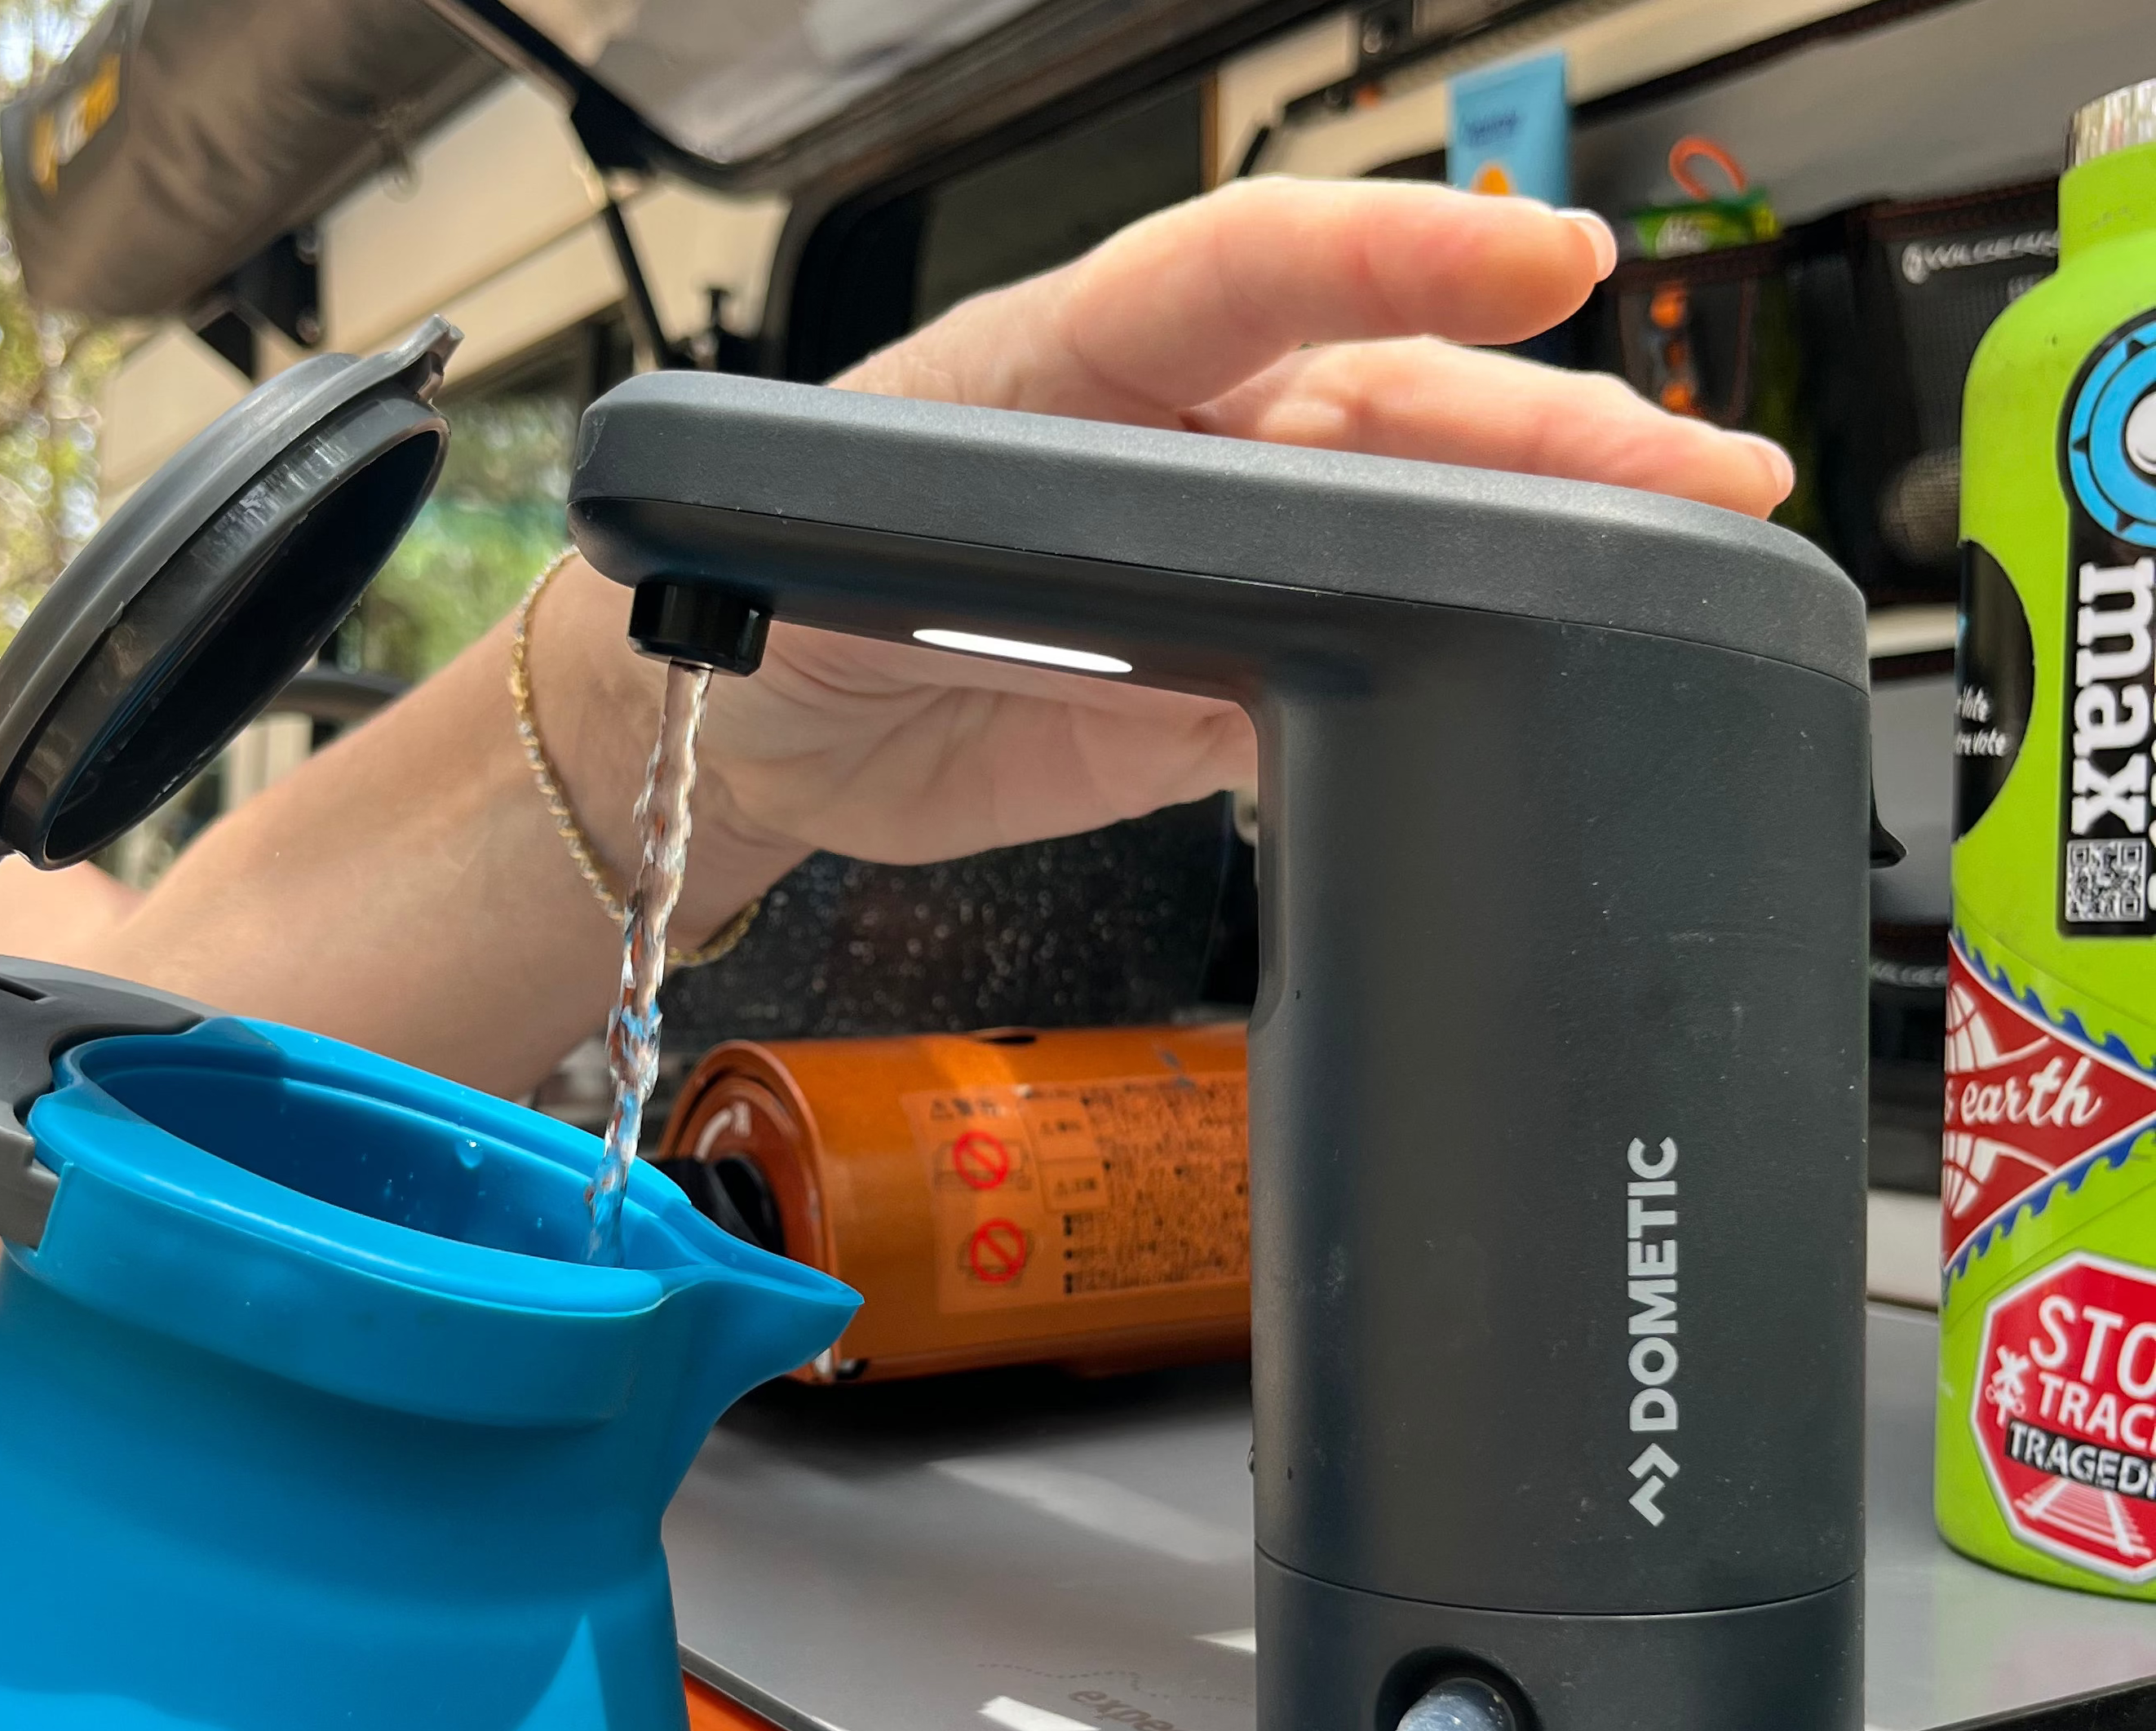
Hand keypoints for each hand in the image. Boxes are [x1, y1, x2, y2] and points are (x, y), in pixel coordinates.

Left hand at [533, 178, 1796, 903]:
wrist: (772, 728)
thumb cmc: (780, 590)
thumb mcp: (854, 551)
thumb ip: (1009, 557)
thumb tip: (1158, 612)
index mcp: (1070, 359)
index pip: (1244, 271)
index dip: (1394, 261)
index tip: (1533, 265)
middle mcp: (1174, 439)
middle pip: (1389, 404)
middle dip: (1549, 427)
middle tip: (1698, 469)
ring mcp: (1219, 561)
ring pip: (1414, 523)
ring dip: (1554, 531)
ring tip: (1697, 541)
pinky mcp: (1228, 681)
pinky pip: (1370, 665)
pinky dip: (1467, 670)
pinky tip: (1567, 670)